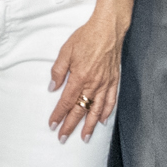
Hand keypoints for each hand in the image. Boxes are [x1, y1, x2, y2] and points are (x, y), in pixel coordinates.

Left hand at [47, 7, 125, 141]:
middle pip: (80, 110)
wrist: (108, 28)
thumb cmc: (87, 37)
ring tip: (84, 137)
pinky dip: (106, 112)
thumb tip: (53, 87)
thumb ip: (58, 71)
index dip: (58, 115)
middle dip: (71, 126)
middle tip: (63, 138)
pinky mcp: (114, 80)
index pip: (67, 102)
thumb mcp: (66, 51)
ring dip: (89, 125)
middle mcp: (93, 84)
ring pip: (96, 110)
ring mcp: (105, 83)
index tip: (52, 125)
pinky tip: (102, 121)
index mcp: (80, 77)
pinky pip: (111, 100)